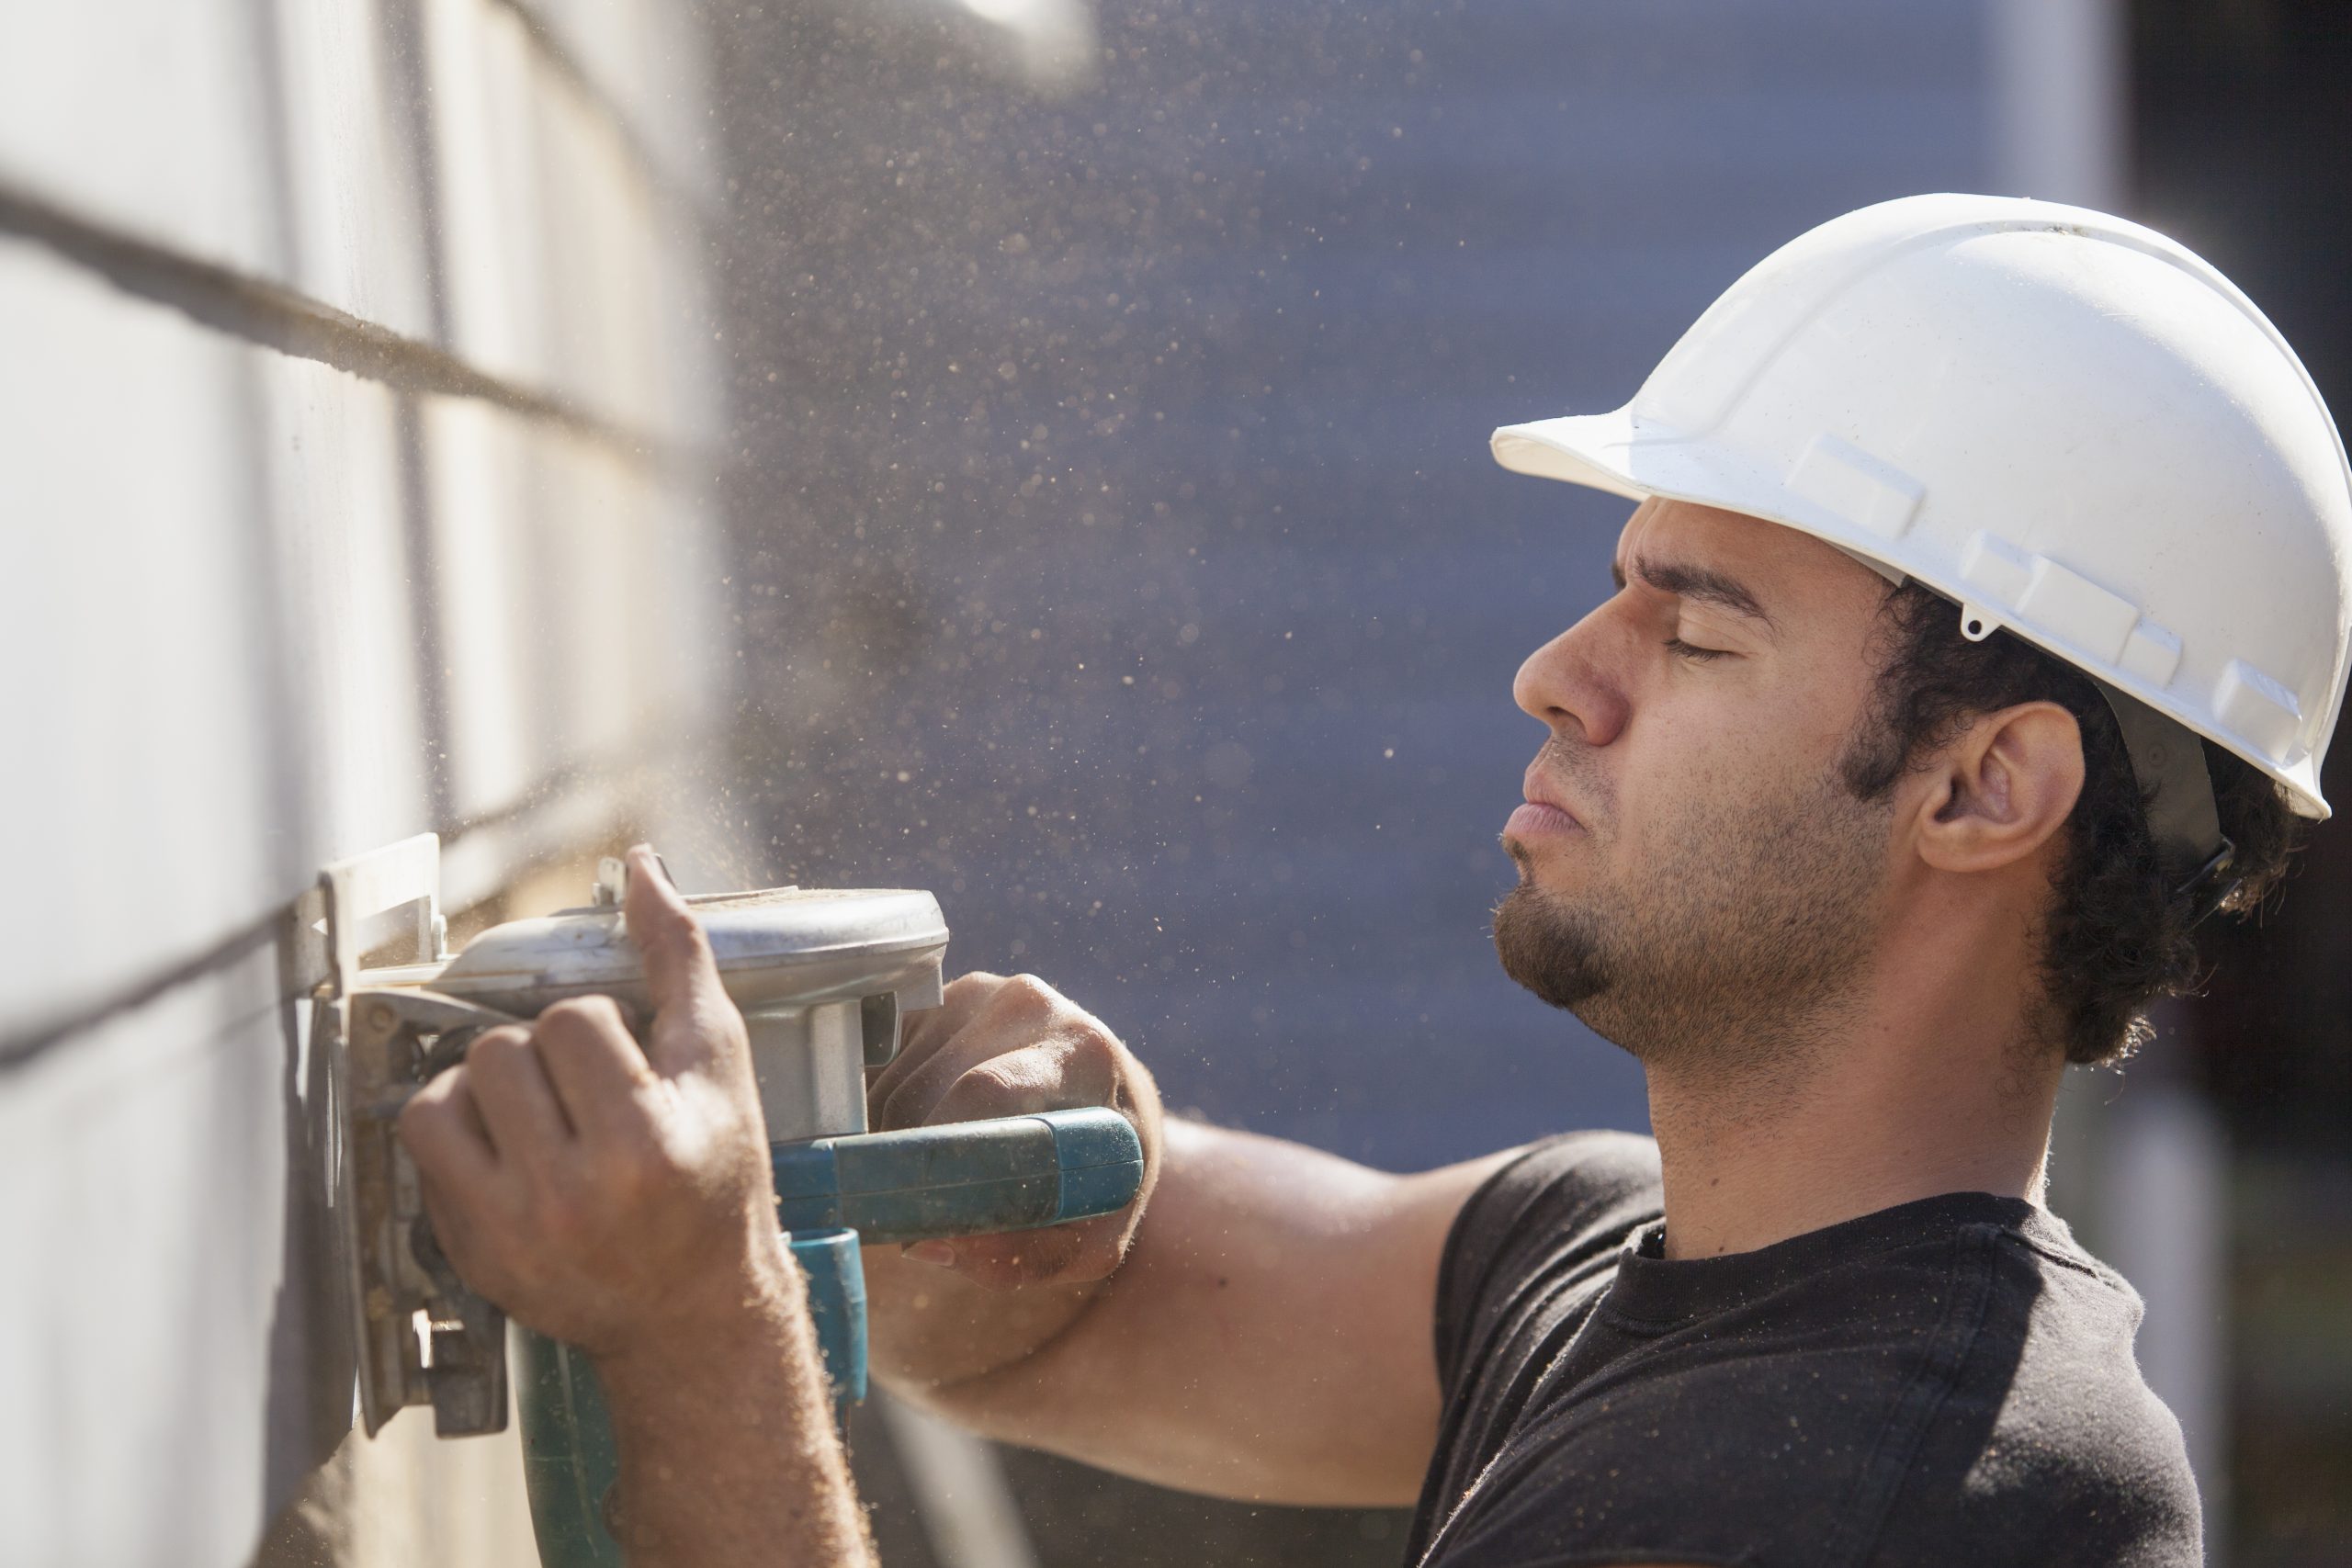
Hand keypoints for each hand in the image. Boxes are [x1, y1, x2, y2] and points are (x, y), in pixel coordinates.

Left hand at [396, 845, 792, 1360]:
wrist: (694, 1311)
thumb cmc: (716, 1180)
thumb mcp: (719, 1067)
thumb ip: (681, 959)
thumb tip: (642, 867)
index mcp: (646, 1143)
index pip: (571, 1021)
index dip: (599, 1031)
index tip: (628, 1069)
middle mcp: (574, 1194)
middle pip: (502, 1050)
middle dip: (542, 1058)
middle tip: (584, 1097)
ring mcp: (513, 1229)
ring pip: (447, 1093)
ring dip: (488, 1089)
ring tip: (540, 1119)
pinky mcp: (473, 1252)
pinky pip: (423, 1146)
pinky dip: (456, 1132)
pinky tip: (507, 1151)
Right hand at [866, 972, 1161, 1289]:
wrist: (1109, 1108)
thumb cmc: (1101, 1177)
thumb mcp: (1091, 1238)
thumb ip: (1023, 1255)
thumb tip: (929, 1243)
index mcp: (1083, 1052)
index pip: (989, 1090)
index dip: (940, 1154)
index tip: (914, 1211)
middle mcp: (1028, 1004)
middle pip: (924, 1094)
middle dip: (912, 1166)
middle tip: (922, 1216)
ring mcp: (977, 994)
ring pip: (892, 1087)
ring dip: (895, 1148)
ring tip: (943, 1175)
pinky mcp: (936, 999)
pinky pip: (879, 1070)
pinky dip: (883, 1119)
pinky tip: (925, 1138)